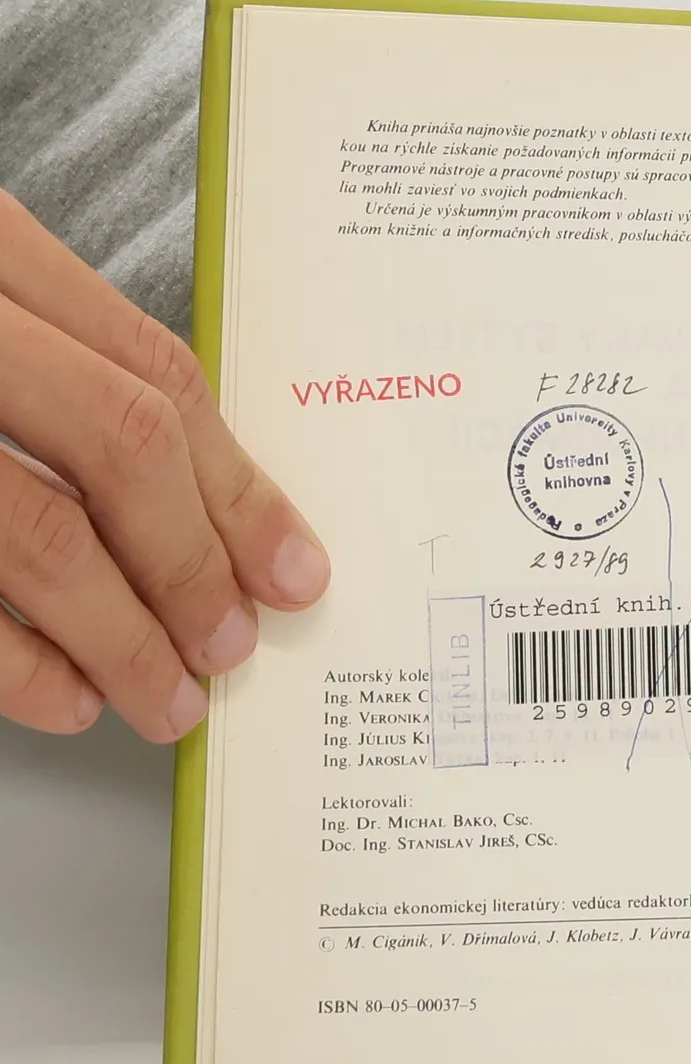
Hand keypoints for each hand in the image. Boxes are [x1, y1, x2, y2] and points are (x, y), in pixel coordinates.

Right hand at [0, 191, 329, 742]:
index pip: (151, 374)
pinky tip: (60, 697)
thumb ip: (55, 367)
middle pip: (116, 446)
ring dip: (119, 636)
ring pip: (31, 533)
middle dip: (193, 565)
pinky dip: (11, 660)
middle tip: (231, 645)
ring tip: (166, 696)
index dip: (238, 484)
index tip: (290, 566)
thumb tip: (201, 506)